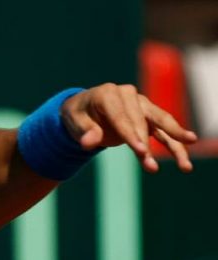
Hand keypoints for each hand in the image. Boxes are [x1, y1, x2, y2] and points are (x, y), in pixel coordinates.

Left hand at [61, 83, 197, 172]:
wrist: (85, 110)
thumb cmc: (78, 115)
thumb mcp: (75, 122)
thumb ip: (84, 132)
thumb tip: (88, 144)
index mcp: (107, 94)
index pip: (120, 116)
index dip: (129, 134)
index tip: (140, 151)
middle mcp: (127, 95)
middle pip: (140, 119)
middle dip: (145, 143)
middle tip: (150, 166)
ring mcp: (141, 104)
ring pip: (160, 121)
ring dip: (173, 142)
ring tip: (185, 164)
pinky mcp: (149, 116)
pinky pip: (163, 131)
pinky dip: (174, 145)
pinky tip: (185, 162)